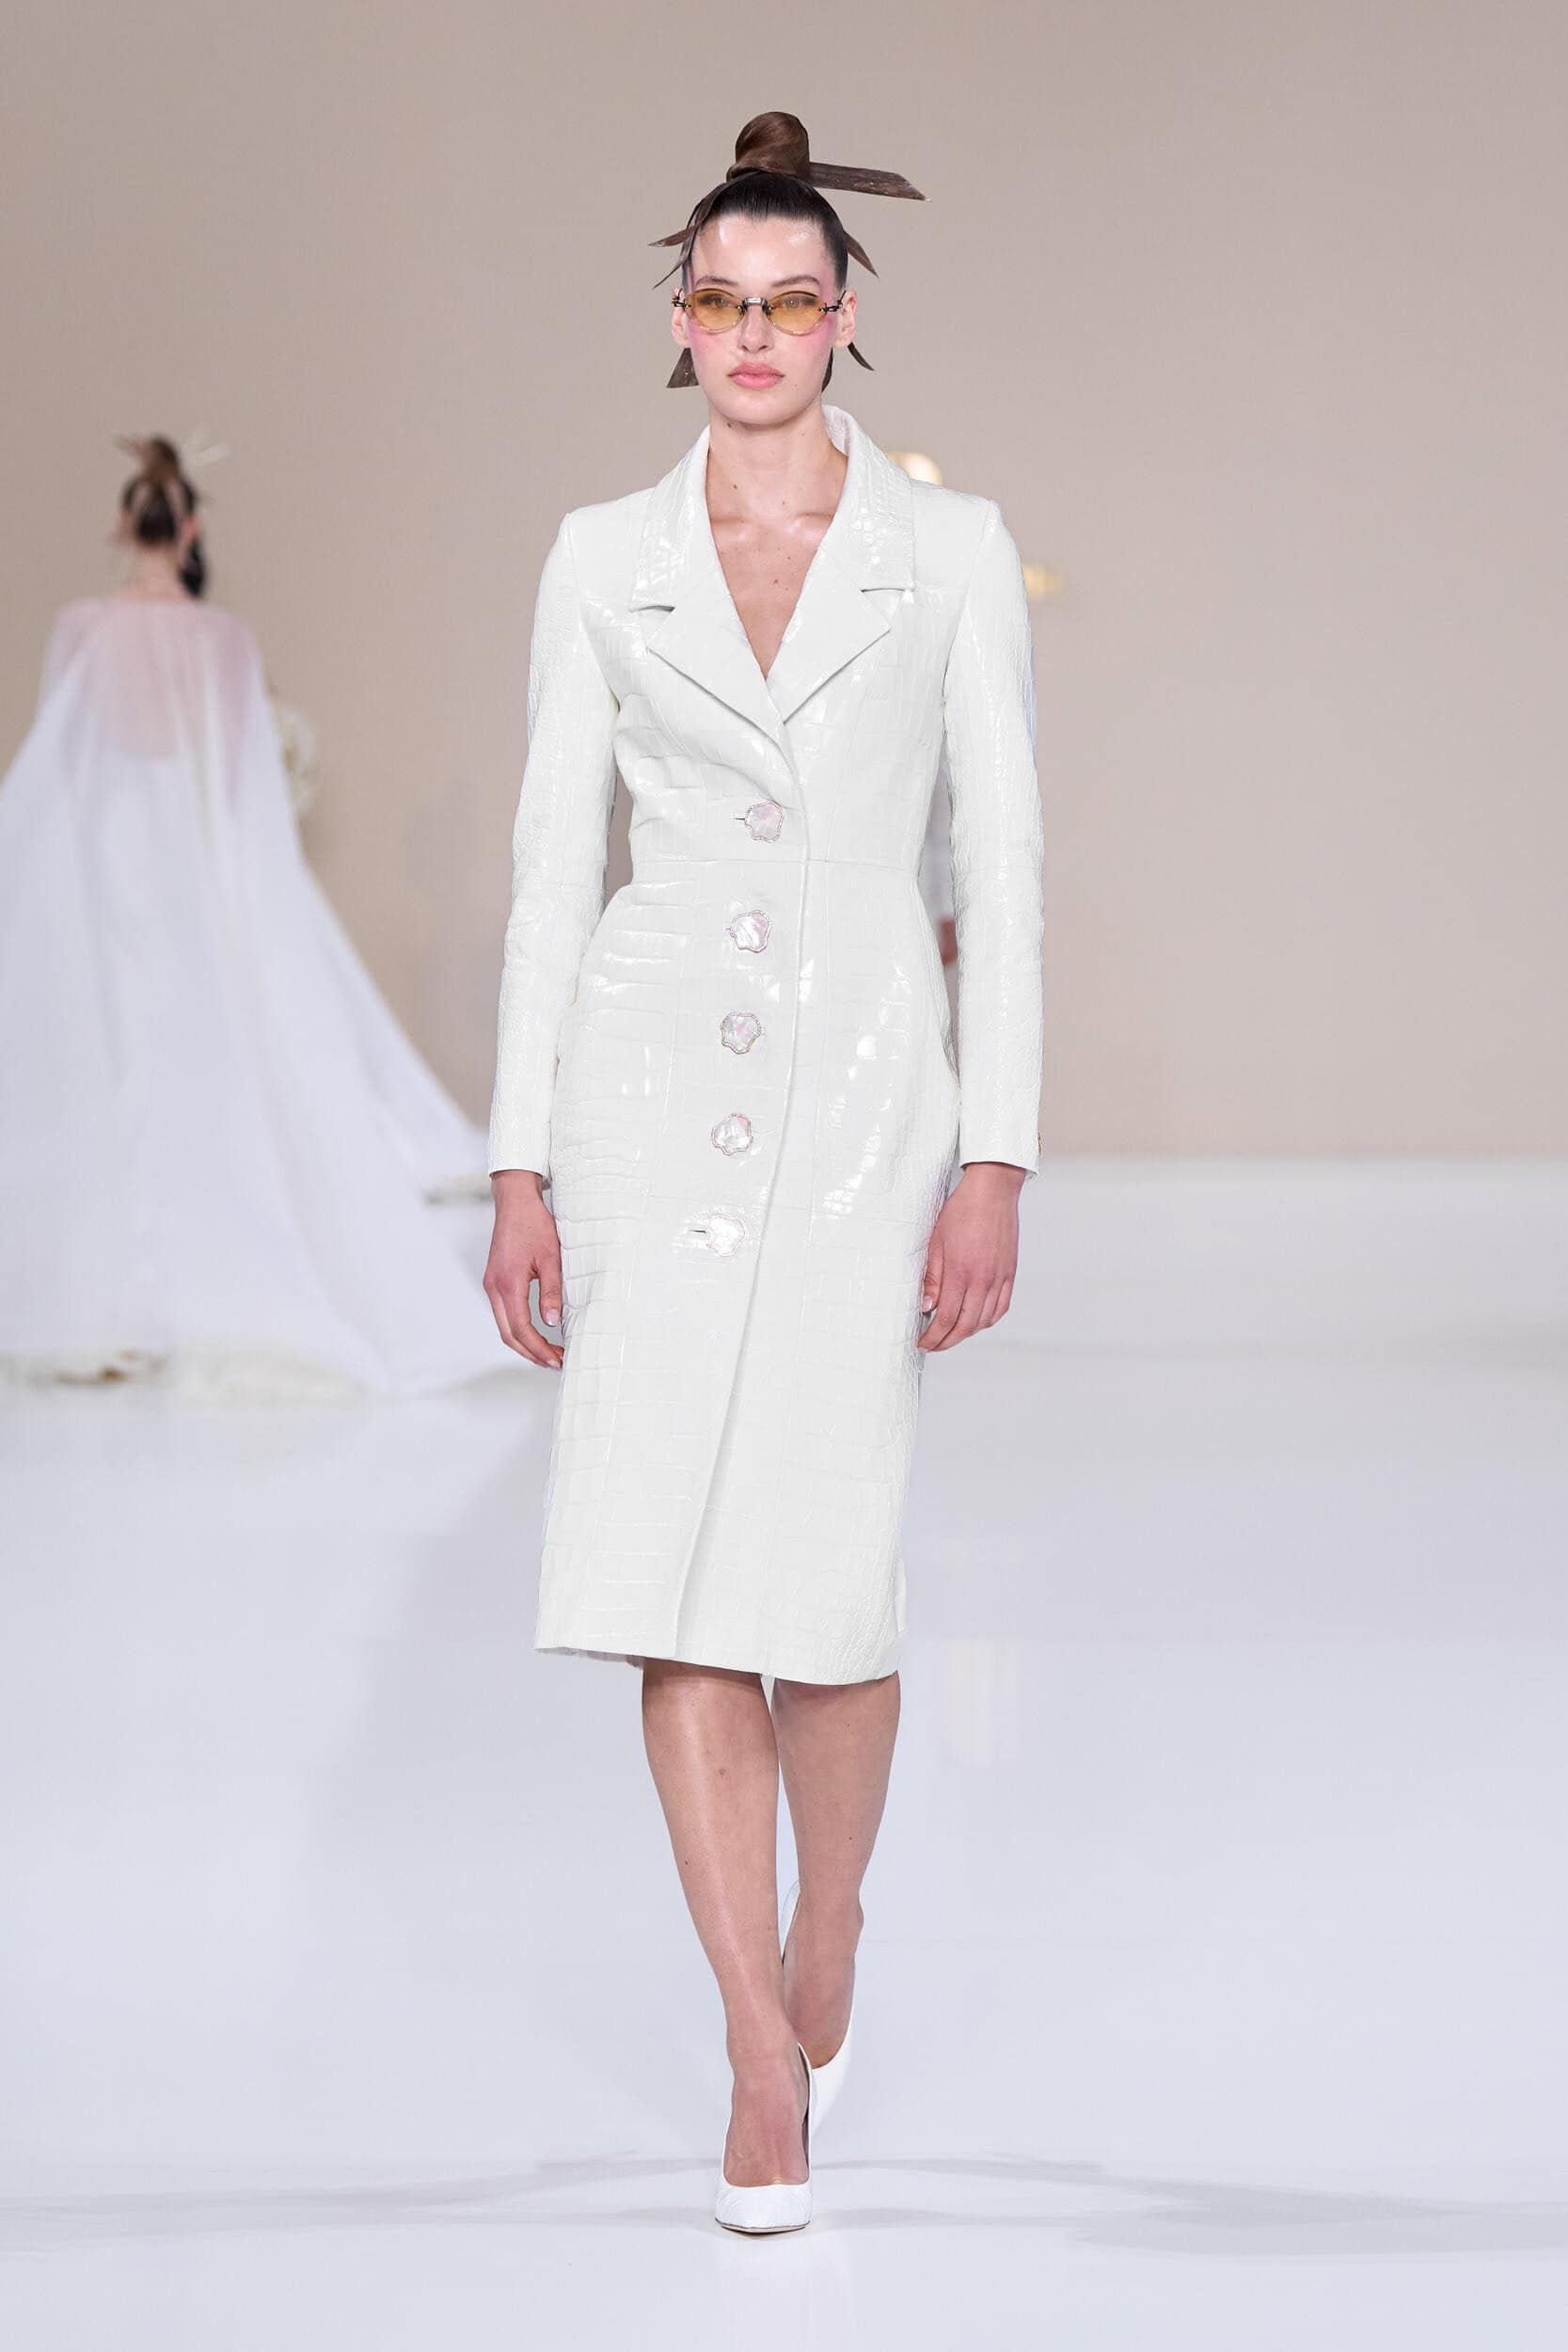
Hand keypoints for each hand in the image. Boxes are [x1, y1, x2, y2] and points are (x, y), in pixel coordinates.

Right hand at [483, 1169, 563, 1368]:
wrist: (515, 1201)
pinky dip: (519, 1329)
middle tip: (556, 1364)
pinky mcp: (494, 1281)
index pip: (521, 1329)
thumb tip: (552, 1323)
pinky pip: (504, 1314)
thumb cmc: (535, 1225)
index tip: (558, 1360)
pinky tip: (537, 1333)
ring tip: (549, 1354)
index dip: (539, 1349)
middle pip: (508, 1335)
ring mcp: (491, 1285)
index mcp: (507, 1283)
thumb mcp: (551, 1257)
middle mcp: (494, 1287)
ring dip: (525, 1344)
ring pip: (504, 1327)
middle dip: (531, 1354)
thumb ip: (551, 1291)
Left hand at [918, 1162, 1025, 1351]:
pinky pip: (1001, 1308)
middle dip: (947, 1341)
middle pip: (966, 1325)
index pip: (946, 1318)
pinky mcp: (1010, 1273)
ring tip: (951, 1333)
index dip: (934, 1336)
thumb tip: (926, 1307)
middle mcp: (983, 1280)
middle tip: (933, 1345)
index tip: (923, 1343)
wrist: (992, 1192)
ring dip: (966, 1332)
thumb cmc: (961, 1211)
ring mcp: (999, 1278)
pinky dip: (987, 1320)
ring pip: (984, 1320)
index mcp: (961, 1272)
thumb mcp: (936, 1242)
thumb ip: (932, 1278)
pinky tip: (976, 1320)